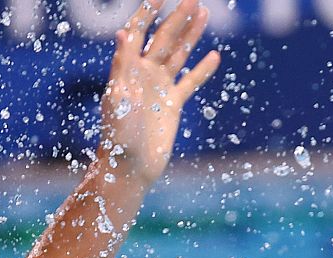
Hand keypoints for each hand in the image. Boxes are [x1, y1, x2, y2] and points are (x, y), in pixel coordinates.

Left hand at [98, 0, 221, 182]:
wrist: (130, 167)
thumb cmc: (117, 137)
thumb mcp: (118, 99)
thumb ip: (121, 66)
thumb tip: (123, 33)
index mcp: (128, 69)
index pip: (139, 31)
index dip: (149, 12)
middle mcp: (144, 74)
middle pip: (164, 38)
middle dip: (177, 17)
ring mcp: (159, 87)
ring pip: (179, 54)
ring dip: (191, 34)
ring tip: (203, 12)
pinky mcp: (172, 104)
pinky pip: (190, 82)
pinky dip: (202, 69)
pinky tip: (214, 55)